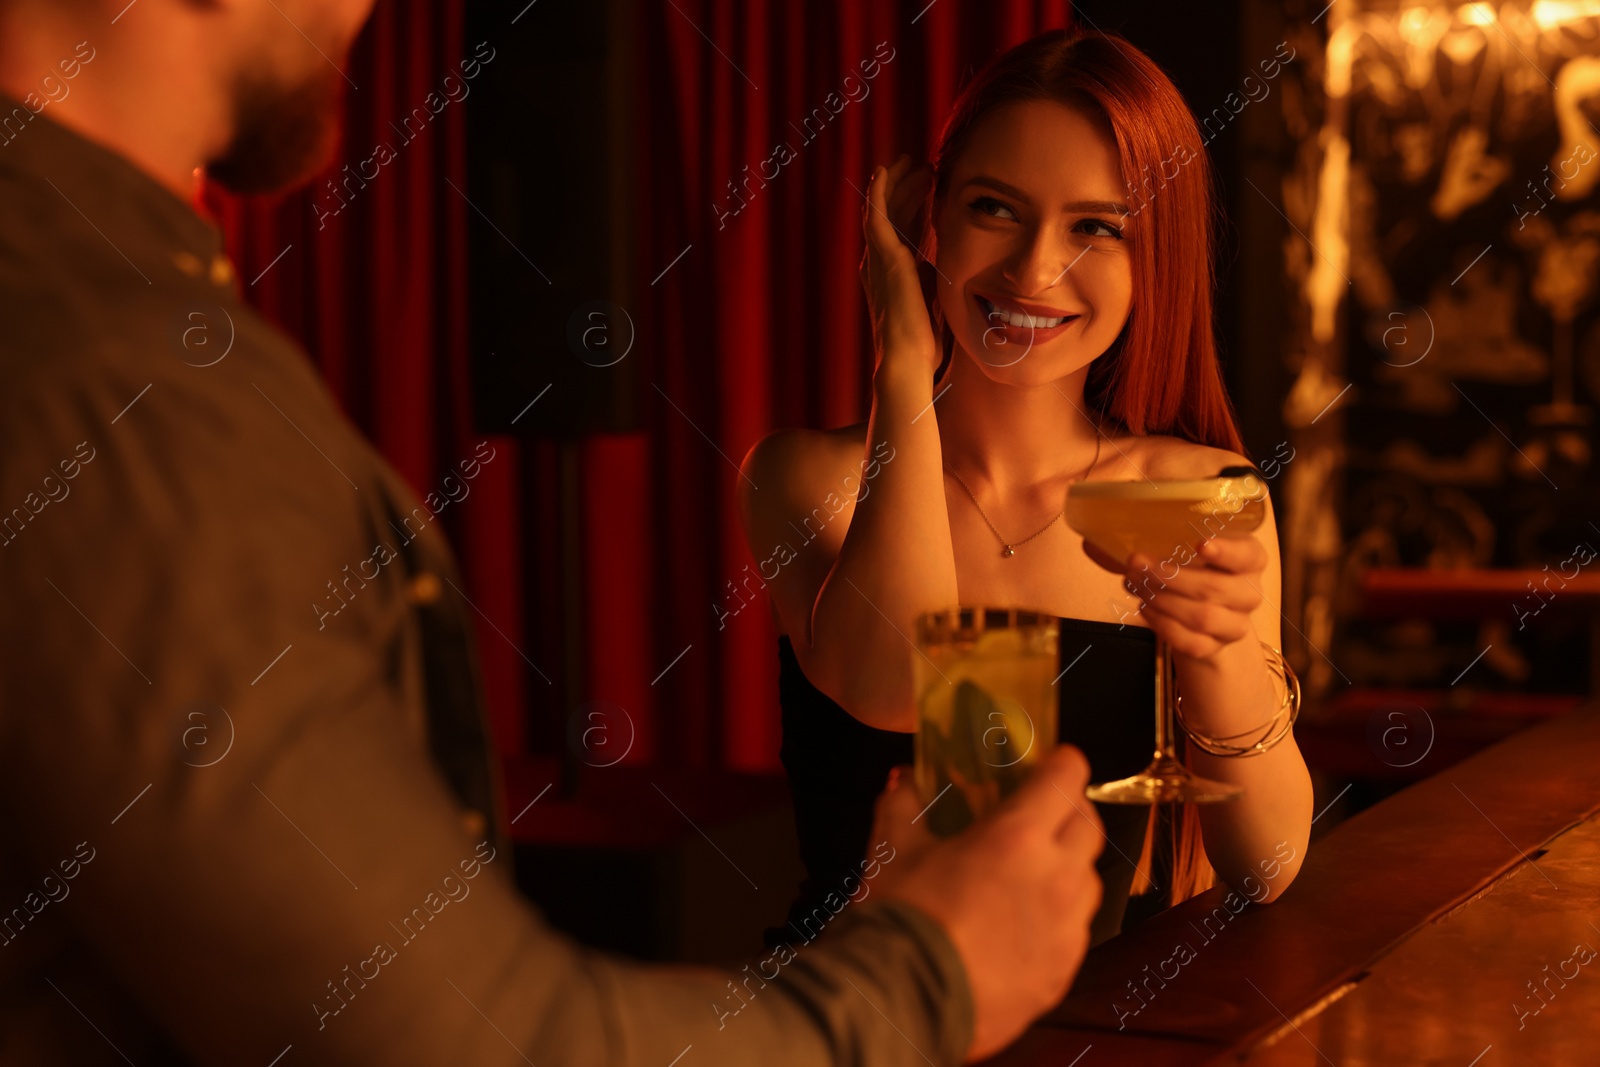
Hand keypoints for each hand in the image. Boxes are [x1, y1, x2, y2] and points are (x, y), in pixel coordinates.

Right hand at [859, 154, 938, 376]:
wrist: (909, 356)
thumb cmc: (923, 339)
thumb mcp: (934, 297)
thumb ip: (936, 275)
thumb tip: (949, 258)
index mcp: (894, 273)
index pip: (903, 230)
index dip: (914, 205)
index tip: (929, 184)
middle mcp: (879, 263)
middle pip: (893, 216)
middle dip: (906, 189)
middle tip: (921, 165)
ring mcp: (877, 259)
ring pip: (883, 210)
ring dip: (895, 184)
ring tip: (910, 161)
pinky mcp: (881, 257)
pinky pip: (875, 216)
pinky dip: (877, 193)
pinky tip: (884, 171)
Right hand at [872, 746, 1104, 1061]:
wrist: (905, 1002)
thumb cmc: (902, 921)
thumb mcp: (893, 850)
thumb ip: (903, 803)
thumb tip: (904, 780)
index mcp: (1018, 836)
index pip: (1067, 776)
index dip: (1059, 763)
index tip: (1046, 764)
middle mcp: (1057, 877)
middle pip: (1088, 825)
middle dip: (1067, 812)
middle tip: (1035, 815)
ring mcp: (1067, 929)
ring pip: (1088, 880)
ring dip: (1066, 867)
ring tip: (1026, 875)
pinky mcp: (1063, 971)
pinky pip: (1074, 932)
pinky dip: (1056, 919)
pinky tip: (1019, 925)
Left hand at [1083, 535, 1266, 659]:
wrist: (1193, 607)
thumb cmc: (1184, 564)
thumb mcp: (1171, 543)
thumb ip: (1141, 534)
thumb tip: (1091, 539)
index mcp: (1248, 557)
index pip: (1249, 554)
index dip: (1227, 551)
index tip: (1200, 544)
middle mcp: (1248, 591)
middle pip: (1216, 589)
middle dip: (1169, 576)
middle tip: (1136, 562)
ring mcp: (1236, 623)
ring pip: (1203, 617)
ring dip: (1162, 600)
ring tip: (1135, 585)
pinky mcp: (1216, 647)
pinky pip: (1192, 643)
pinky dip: (1163, 626)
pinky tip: (1145, 609)